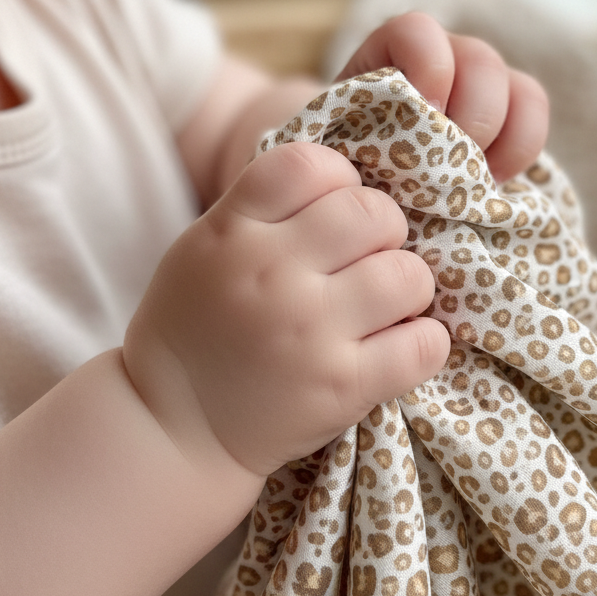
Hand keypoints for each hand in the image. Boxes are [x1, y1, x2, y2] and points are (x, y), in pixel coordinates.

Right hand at [123, 141, 449, 476]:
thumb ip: (264, 211)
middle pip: (372, 212)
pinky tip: (402, 343)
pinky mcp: (342, 386)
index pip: (310, 166)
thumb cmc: (196, 329)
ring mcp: (310, 332)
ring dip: (408, 286)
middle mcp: (272, 274)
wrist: (172, 429)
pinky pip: (424, 344)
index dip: (339, 177)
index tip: (337, 204)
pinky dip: (425, 341)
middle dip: (384, 230)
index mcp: (233, 232)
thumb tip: (348, 181)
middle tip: (369, 257)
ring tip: (385, 304)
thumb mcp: (205, 249)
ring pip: (408, 275)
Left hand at [336, 12, 548, 183]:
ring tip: (473, 178)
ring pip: (518, 86)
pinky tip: (495, 180)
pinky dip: (522, 148)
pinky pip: (534, 115)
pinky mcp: (508, 118)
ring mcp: (480, 87)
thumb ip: (349, 138)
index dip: (430, 67)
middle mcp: (442, 60)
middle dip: (473, 114)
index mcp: (390, 55)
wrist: (364, 186)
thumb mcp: (330, 150)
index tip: (426, 114)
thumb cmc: (340, 168)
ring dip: (500, 135)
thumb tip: (365, 157)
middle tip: (451, 162)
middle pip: (480, 58)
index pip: (418, 30)